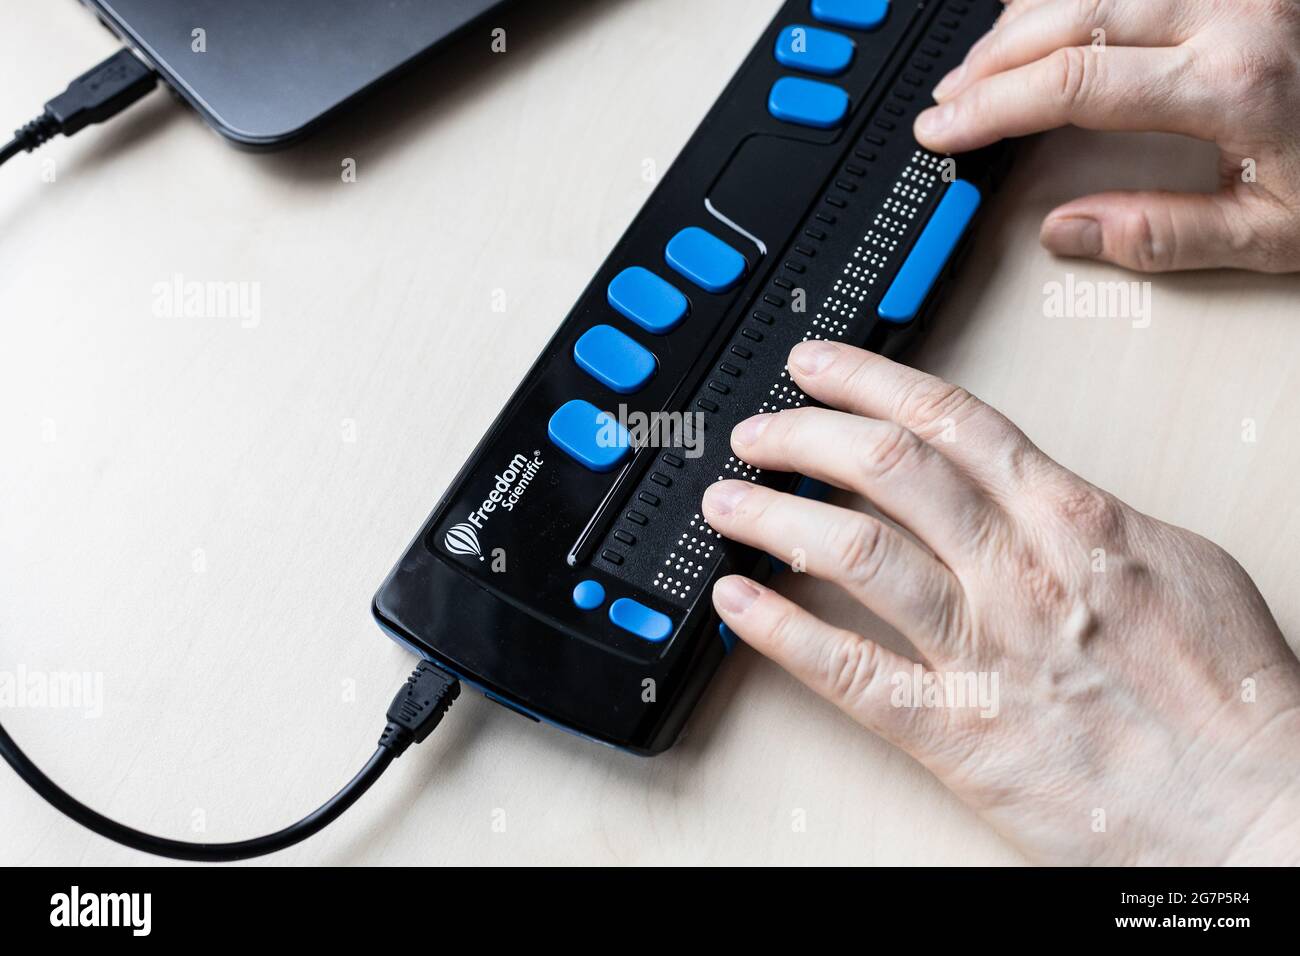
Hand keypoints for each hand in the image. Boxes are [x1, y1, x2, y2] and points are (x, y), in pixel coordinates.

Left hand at [704, 340, 1299, 864]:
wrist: (1255, 807)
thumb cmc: (1229, 693)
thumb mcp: (1176, 561)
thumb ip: (1086, 513)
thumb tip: (1020, 482)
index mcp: (1074, 519)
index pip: (949, 419)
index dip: (866, 381)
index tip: (817, 365)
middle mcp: (1018, 571)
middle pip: (886, 469)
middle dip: (804, 436)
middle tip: (757, 432)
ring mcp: (982, 649)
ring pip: (854, 553)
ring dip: (775, 518)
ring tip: (728, 501)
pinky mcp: (956, 730)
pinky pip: (847, 671)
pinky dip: (780, 631)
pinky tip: (736, 604)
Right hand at [914, 0, 1299, 272]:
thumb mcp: (1278, 232)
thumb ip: (1164, 236)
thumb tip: (1070, 234)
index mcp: (1235, 81)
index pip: (1073, 85)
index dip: (992, 109)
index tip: (945, 131)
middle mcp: (1233, 10)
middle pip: (1071, 17)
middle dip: (992, 62)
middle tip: (947, 101)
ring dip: (1023, 22)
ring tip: (980, 66)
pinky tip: (1043, 18)